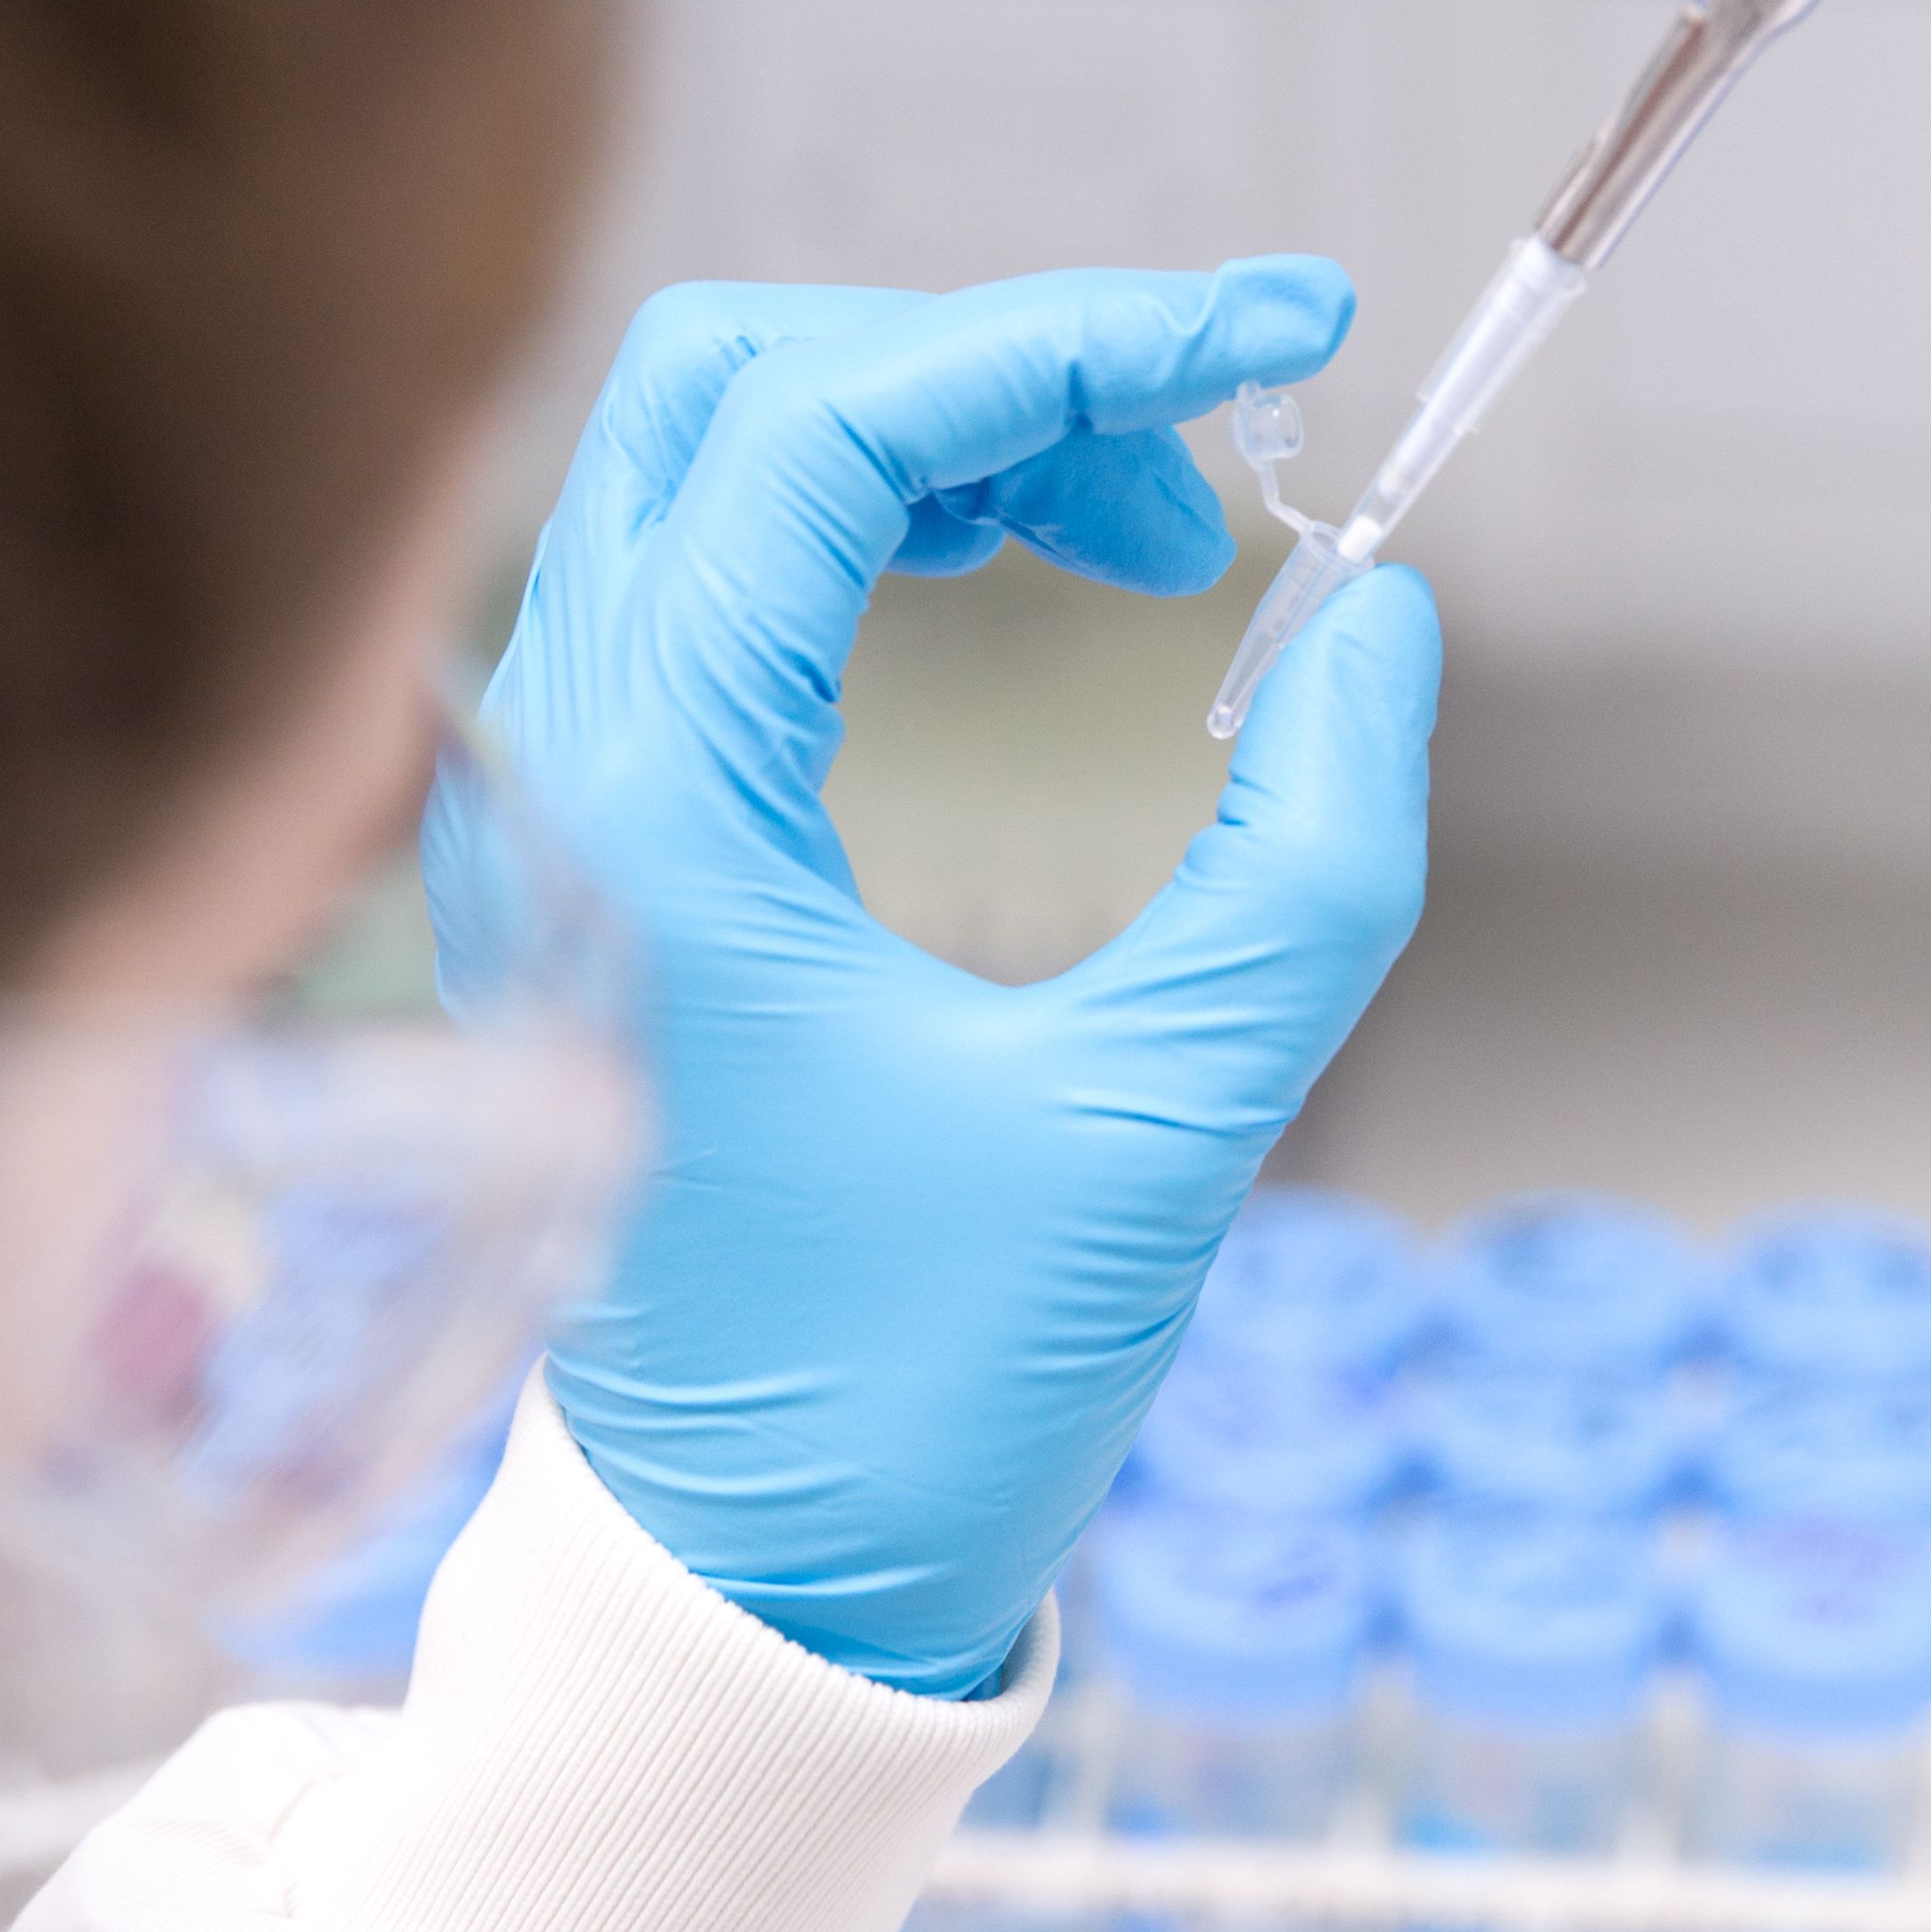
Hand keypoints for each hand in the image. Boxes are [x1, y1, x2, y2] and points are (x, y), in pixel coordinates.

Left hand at [436, 267, 1438, 1695]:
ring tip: (1149, 530)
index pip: (825, 427)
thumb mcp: (1163, 1131)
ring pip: (713, 458)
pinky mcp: (592, 848)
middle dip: (998, 361)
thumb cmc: (907, 1410)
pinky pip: (704, 573)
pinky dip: (869, 523)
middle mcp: (552, 777)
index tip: (1280, 333)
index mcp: (648, 822)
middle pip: (737, 380)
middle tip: (1210, 449)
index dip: (1071, 337)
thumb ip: (1301, 863)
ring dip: (943, 433)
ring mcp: (548, 806)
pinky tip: (1015, 578)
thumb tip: (1382, 625)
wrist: (741, 1599)